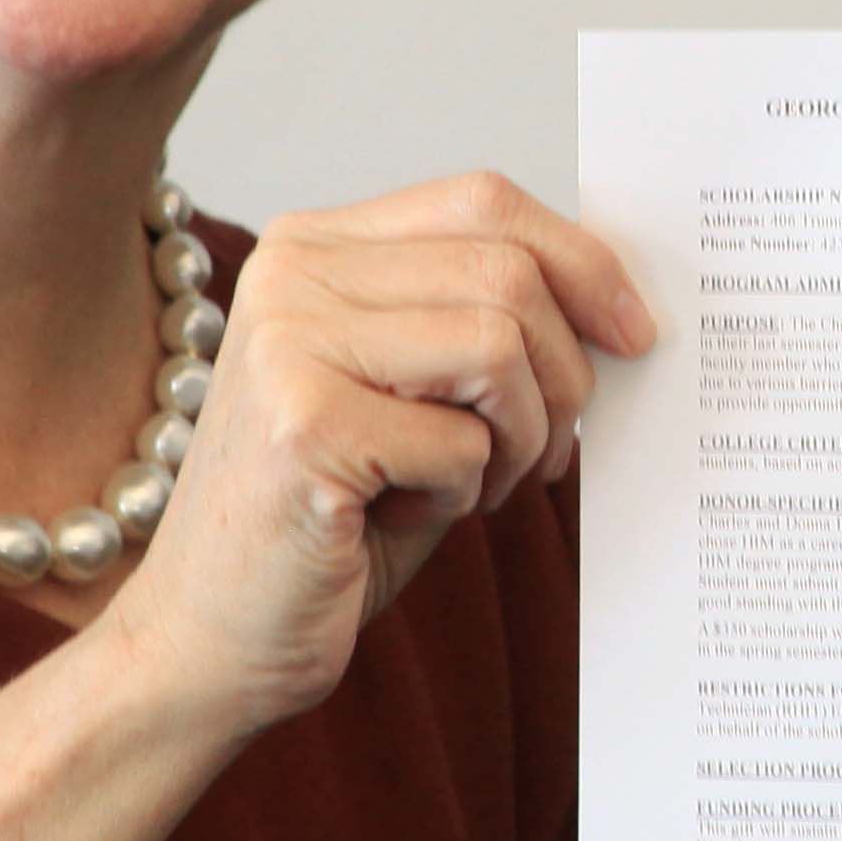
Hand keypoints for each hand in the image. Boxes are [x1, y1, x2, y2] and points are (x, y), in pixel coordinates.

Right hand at [109, 174, 651, 733]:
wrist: (209, 638)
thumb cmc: (329, 520)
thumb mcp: (411, 394)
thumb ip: (480, 325)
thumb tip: (615, 304)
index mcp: (313, 247)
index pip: (483, 201)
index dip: (581, 262)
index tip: (632, 333)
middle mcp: (290, 274)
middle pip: (507, 272)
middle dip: (564, 376)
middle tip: (543, 455)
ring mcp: (289, 345)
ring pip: (498, 346)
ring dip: (519, 436)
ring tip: (473, 487)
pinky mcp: (304, 426)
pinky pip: (461, 440)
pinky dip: (464, 492)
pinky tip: (398, 516)